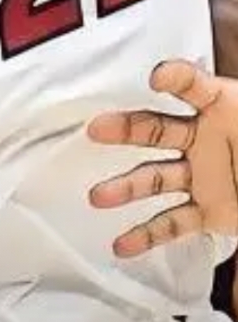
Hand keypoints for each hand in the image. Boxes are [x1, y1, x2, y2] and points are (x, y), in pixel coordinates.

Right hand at [87, 60, 237, 256]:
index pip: (193, 84)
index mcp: (223, 106)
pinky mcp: (209, 210)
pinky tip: (122, 244)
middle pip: (157, 128)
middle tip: (98, 129)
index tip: (157, 78)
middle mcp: (204, 137)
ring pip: (157, 178)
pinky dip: (146, 235)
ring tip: (98, 196)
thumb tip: (184, 78)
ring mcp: (203, 175)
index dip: (175, 77)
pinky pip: (174, 222)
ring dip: (126, 187)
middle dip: (126, 128)